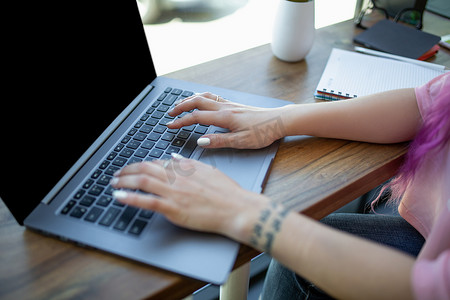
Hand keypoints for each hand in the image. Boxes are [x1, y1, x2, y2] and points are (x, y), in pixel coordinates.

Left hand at [110, 155, 269, 240]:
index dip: (141, 165)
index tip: (133, 169)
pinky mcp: (174, 208)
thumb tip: (173, 157)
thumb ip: (188, 163)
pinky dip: (130, 198)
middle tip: (117, 175)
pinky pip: (147, 201)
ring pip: (142, 181)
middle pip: (145, 168)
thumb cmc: (227, 192)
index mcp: (185, 167)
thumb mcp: (208, 170)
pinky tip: (119, 197)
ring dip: (124, 181)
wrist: (237, 208)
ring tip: (114, 184)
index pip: (157, 162)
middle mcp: (178, 177)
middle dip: (127, 170)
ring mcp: (175, 192)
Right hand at [167, 92, 286, 148]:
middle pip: (197, 102)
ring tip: (179, 105)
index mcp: (225, 117)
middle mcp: (225, 107)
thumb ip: (220, 141)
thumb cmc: (264, 132)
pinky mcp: (234, 105)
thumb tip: (201, 141)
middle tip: (169, 113)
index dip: (181, 121)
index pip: (197, 117)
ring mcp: (230, 104)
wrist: (280, 121)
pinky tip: (200, 100)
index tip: (170, 125)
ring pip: (204, 97)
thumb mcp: (242, 142)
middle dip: (180, 107)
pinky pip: (213, 97)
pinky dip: (201, 97)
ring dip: (190, 100)